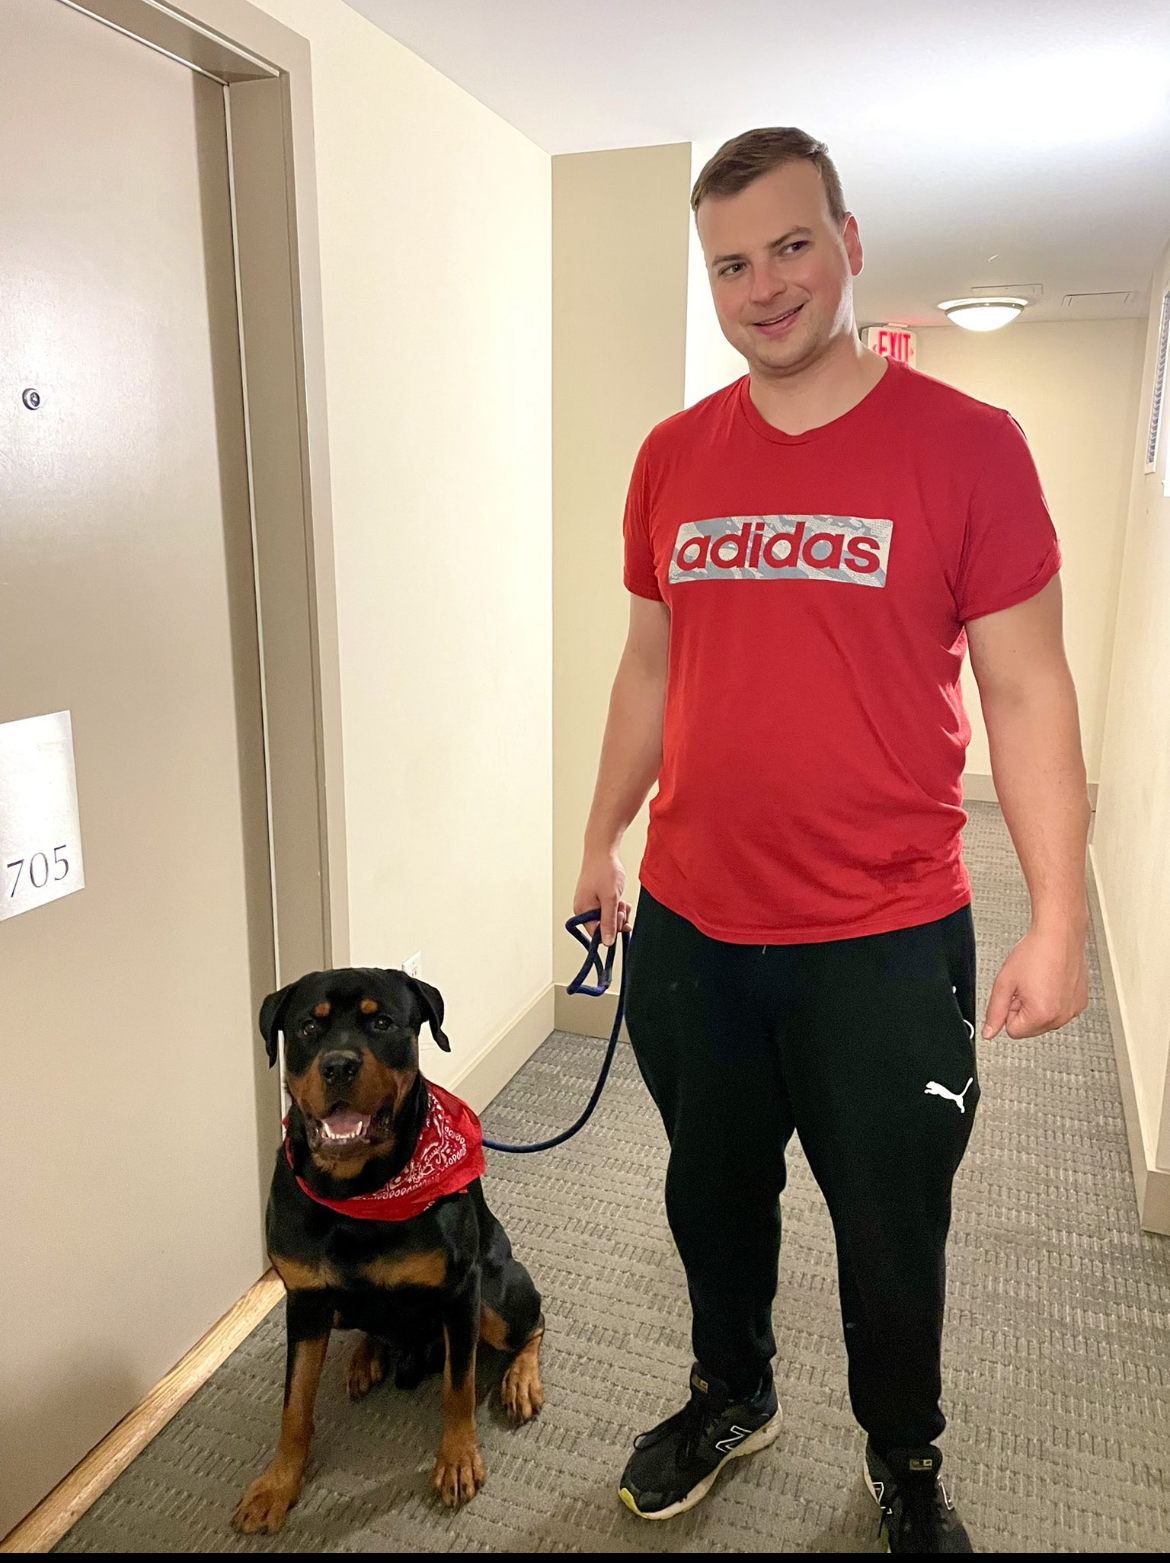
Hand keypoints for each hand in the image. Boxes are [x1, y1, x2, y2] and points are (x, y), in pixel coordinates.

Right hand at [573, 848, 631, 946]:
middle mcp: (584, 909)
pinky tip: (621, 899)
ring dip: (619, 913)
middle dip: (616, 920)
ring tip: (622, 901)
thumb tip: (607, 943)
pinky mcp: (596, 898)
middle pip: (603, 927)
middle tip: (621, 906)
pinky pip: (608, 909)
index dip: (611, 929)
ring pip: (608, 918)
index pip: (596, 933)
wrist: (602, 850)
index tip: (620, 918)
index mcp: (582, 910)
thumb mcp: (610, 898)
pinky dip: (617, 907)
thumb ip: (609, 922)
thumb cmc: (604, 870)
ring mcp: (590, 903)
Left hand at [981, 922, 1088, 1039]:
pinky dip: (1053, 1000)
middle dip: (1024, 1010)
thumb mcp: (1004, 982)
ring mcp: (1073, 1010)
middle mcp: (1061, 1017)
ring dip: (1038, 1005)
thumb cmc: (1035, 953)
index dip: (1009, 1011)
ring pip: (1045, 1020)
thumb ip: (995, 1011)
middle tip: (1026, 986)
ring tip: (1039, 981)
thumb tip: (989, 1032)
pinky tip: (1052, 982)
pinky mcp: (1080, 1003)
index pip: (1014, 1031)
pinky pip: (1060, 1011)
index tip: (1014, 994)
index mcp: (1041, 1015)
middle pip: (1030, 1028)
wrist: (1059, 935)